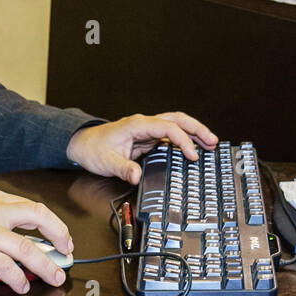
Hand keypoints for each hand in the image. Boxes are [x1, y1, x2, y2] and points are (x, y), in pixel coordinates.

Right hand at [0, 188, 72, 293]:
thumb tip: (29, 244)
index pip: (34, 207)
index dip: (54, 224)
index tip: (63, 239)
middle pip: (38, 217)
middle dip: (59, 236)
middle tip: (67, 254)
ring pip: (25, 247)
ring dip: (44, 265)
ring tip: (53, 277)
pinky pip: (5, 266)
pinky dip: (18, 278)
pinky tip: (22, 285)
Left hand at [66, 112, 218, 183]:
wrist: (83, 144)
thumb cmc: (93, 149)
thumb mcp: (106, 162)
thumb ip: (123, 168)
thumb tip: (137, 176)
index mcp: (137, 125)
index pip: (167, 127)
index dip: (182, 140)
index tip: (192, 154)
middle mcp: (145, 124)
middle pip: (177, 119)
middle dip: (196, 129)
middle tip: (213, 141)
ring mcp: (147, 130)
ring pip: (176, 125)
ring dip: (193, 132)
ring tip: (210, 143)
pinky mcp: (148, 138)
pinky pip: (170, 136)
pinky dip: (184, 141)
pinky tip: (192, 149)